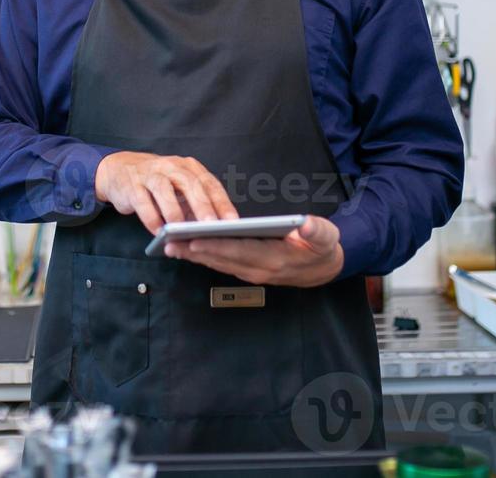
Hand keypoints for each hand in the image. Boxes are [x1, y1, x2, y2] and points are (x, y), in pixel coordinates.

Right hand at [94, 151, 238, 234]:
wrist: (121, 170)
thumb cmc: (159, 183)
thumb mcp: (179, 188)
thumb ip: (194, 204)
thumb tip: (213, 230)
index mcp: (189, 167)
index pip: (209, 184)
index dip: (222, 202)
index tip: (233, 221)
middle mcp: (171, 166)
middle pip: (190, 184)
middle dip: (202, 205)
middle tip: (211, 225)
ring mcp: (150, 174)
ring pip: (164, 190)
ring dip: (173, 211)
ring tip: (181, 230)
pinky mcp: (132, 184)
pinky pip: (142, 201)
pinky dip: (150, 217)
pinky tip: (157, 231)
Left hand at [164, 215, 343, 287]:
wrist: (324, 268)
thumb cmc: (321, 247)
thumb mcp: (326, 236)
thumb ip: (317, 231)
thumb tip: (307, 224)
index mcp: (275, 258)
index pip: (240, 251)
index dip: (216, 247)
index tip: (194, 241)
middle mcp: (259, 269)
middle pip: (222, 260)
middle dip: (194, 252)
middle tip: (169, 243)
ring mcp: (252, 272)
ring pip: (218, 264)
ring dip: (194, 257)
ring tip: (169, 246)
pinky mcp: (247, 270)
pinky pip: (221, 264)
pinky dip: (203, 257)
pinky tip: (187, 249)